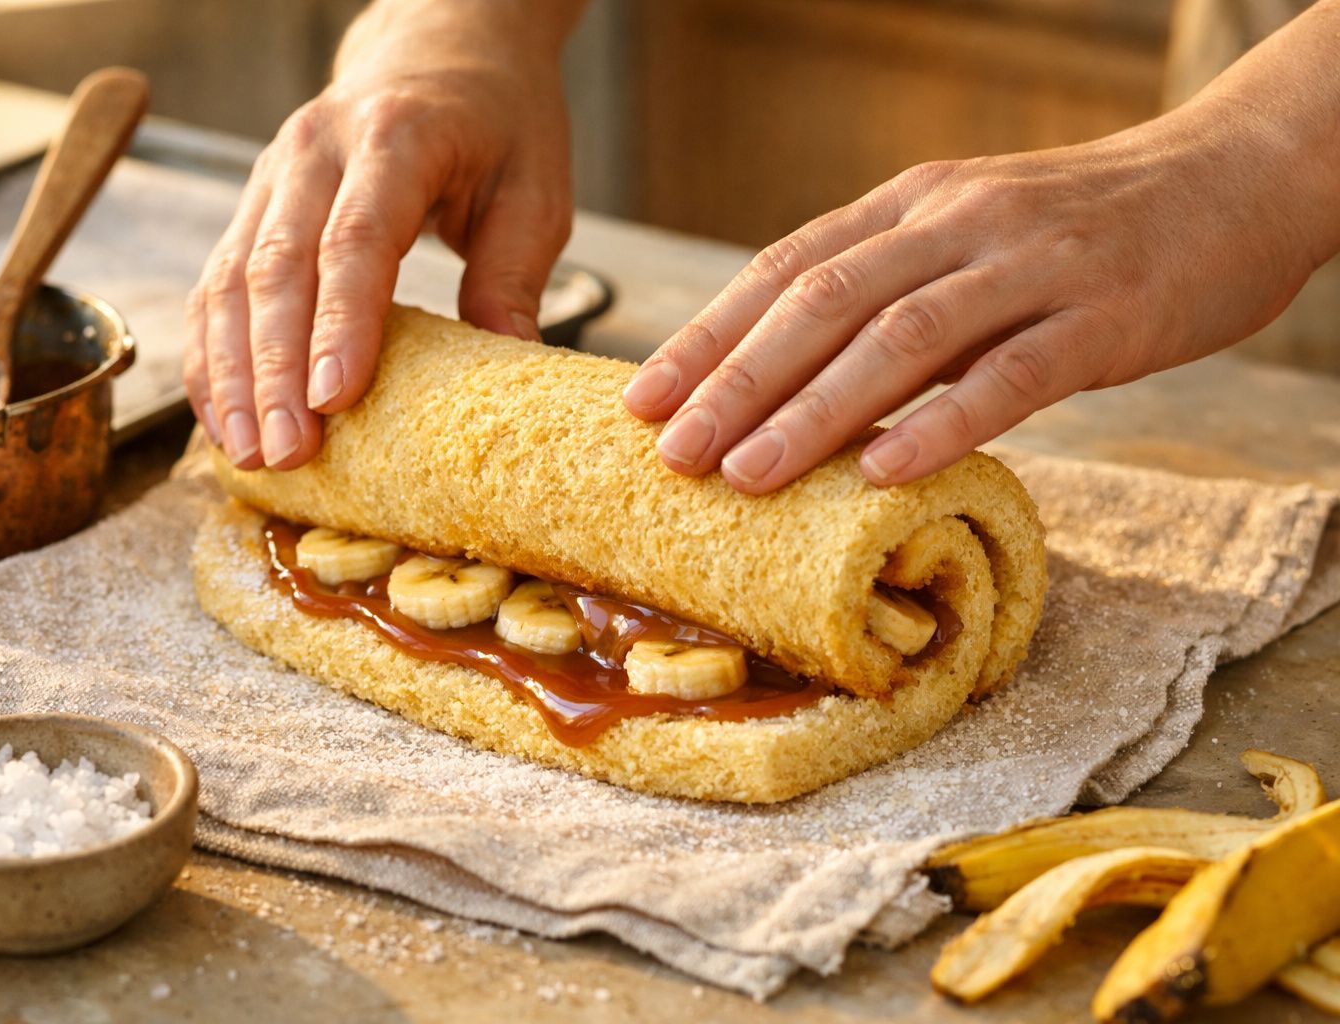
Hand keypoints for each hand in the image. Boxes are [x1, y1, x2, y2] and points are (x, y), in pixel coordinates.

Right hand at [183, 1, 577, 469]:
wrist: (441, 46)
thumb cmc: (498, 122)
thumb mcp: (534, 191)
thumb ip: (514, 277)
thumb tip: (508, 369)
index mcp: (396, 137)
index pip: (356, 238)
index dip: (340, 323)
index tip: (333, 399)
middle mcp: (317, 150)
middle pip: (278, 266)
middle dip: (273, 369)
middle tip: (285, 450)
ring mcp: (274, 174)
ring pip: (232, 279)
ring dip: (233, 373)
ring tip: (247, 452)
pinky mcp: (255, 204)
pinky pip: (217, 284)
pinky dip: (213, 354)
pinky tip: (222, 417)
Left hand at [622, 94, 1335, 491]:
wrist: (1236, 176)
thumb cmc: (1083, 226)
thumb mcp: (967, 232)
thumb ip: (889, 288)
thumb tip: (793, 378)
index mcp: (912, 203)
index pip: (785, 268)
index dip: (708, 336)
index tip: (642, 399)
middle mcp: (956, 222)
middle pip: (822, 302)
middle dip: (736, 381)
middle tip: (671, 453)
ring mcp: (1031, 264)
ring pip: (902, 338)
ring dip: (815, 410)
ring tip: (747, 474)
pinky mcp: (1104, 314)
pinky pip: (1012, 372)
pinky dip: (942, 421)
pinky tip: (884, 471)